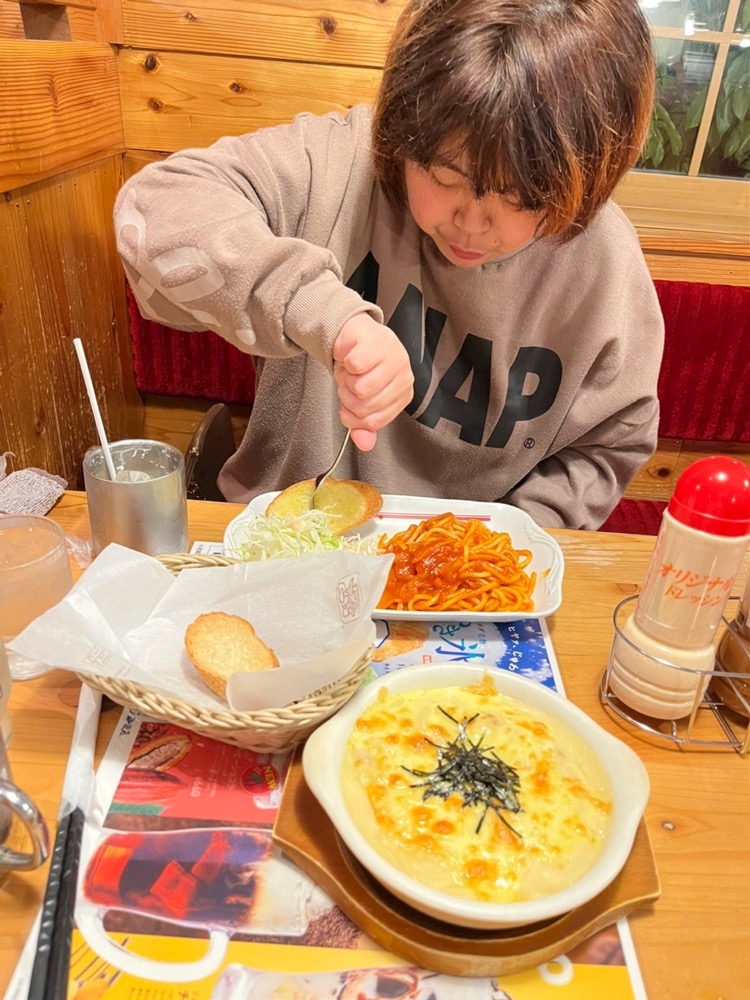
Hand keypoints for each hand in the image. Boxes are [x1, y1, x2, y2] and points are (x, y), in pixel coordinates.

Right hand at [333, 313, 413, 450]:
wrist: (355, 337)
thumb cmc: (361, 369)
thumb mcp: (360, 401)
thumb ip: (363, 426)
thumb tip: (364, 444)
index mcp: (402, 396)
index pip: (372, 421)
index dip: (352, 415)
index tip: (352, 401)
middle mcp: (404, 378)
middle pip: (364, 406)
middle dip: (347, 397)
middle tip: (350, 383)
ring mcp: (394, 359)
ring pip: (360, 388)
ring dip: (346, 380)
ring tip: (352, 371)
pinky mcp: (379, 343)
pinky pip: (355, 365)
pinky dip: (345, 362)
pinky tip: (351, 356)